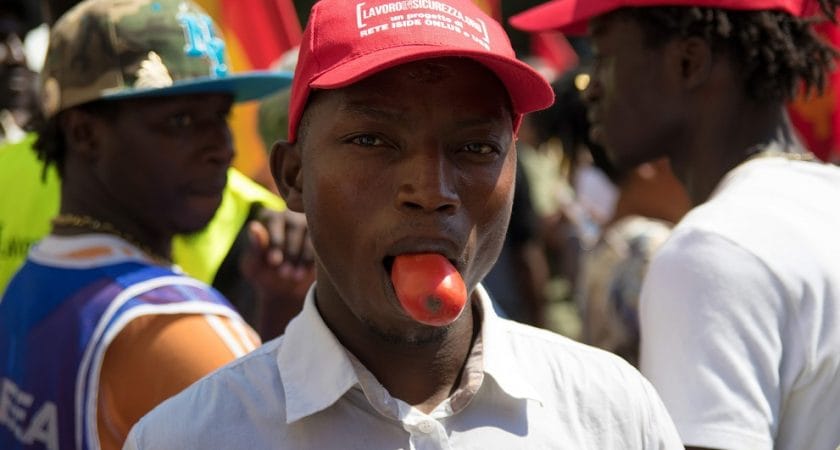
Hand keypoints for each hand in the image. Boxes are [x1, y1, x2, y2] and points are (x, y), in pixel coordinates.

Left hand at [240, 207, 315, 338]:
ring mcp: (311, 225)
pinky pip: (323, 246)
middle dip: (290, 253)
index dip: (275, 243)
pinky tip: (305, 273)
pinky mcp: (324, 239)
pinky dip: (314, 260)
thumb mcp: (253, 263)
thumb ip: (254, 246)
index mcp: (270, 216)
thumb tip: (254, 226)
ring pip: (312, 236)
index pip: (276, 223)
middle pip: (295, 228)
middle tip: (284, 274)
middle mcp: (292, 215)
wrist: (283, 290)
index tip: (274, 262)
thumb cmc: (263, 273)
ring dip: (304, 258)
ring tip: (295, 277)